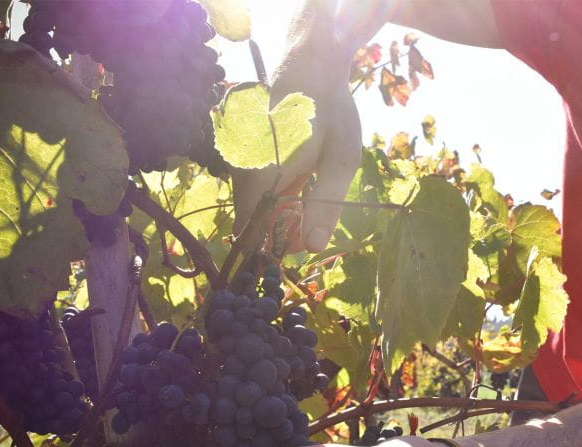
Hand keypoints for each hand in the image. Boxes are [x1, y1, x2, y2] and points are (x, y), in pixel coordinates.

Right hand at [232, 2, 362, 253]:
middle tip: (316, 219)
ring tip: (311, 194)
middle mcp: (242, 169)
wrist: (310, 64)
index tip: (303, 243)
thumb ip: (326, 204)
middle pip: (251, 223)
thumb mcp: (341, 159)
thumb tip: (314, 249)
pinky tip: (300, 182)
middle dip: (282, 232)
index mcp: (262, 173)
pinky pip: (254, 191)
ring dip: (280, 214)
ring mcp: (240, 163)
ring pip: (253, 208)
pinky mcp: (244, 158)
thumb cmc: (331, 110)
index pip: (250, 232)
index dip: (274, 248)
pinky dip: (276, 196)